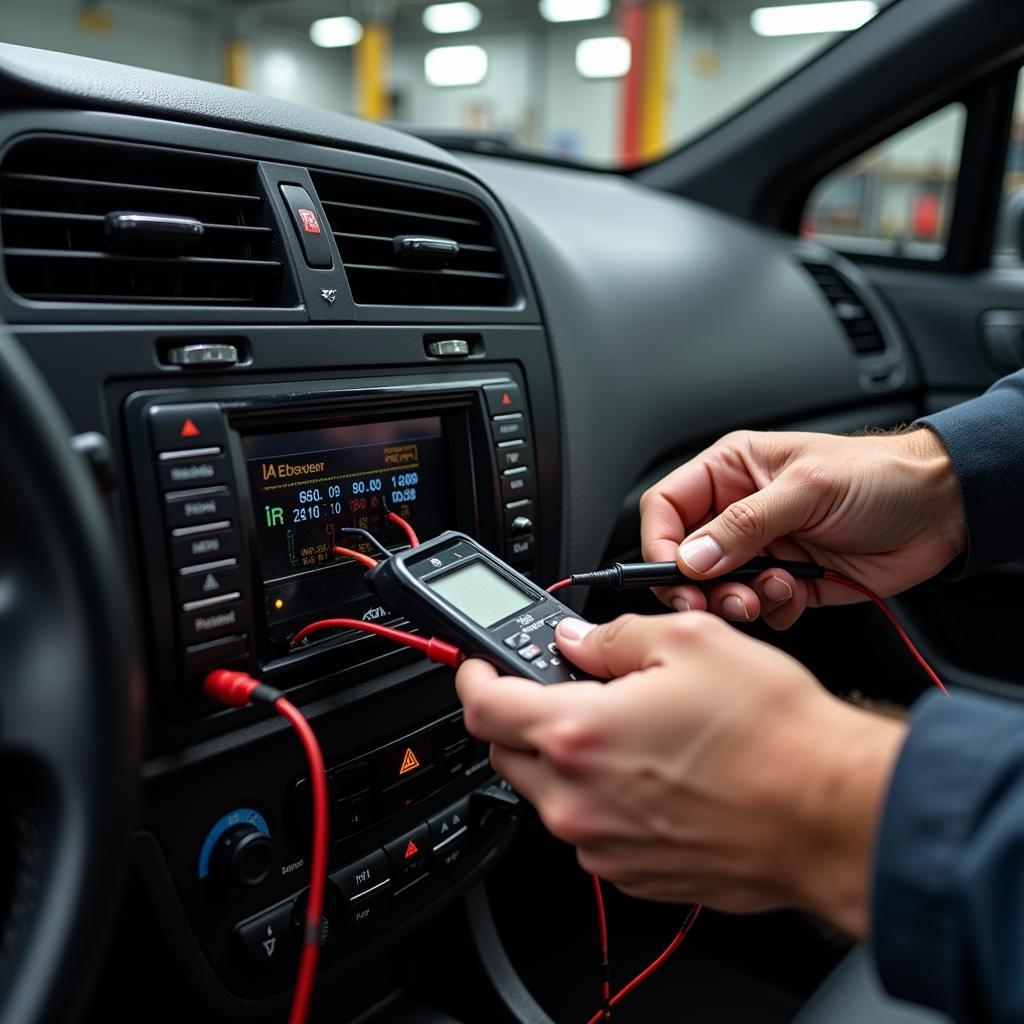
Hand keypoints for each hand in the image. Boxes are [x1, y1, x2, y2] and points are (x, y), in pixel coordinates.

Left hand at [457, 612, 905, 934]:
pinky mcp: (634, 875)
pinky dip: (602, 797)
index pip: (482, 706)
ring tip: (631, 730)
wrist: (832, 815)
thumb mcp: (690, 641)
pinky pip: (592, 829)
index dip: (471, 676)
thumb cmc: (773, 733)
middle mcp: (578, 799)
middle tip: (562, 689)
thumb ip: (614, 636)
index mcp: (578, 733)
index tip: (477, 665)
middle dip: (521, 715)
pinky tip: (655, 773)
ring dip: (567, 758)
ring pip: (550, 793)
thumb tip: (577, 640)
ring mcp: (604, 845)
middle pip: (508, 751)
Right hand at [640, 428, 964, 627]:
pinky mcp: (788, 580)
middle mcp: (739, 510)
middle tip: (715, 600)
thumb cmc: (881, 476)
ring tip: (767, 594)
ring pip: (718, 588)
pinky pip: (758, 606)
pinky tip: (797, 592)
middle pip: (685, 556)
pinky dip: (771, 610)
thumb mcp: (806, 489)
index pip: (667, 507)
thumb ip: (745, 524)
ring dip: (736, 600)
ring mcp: (763, 548)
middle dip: (697, 584)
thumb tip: (693, 557)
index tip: (675, 574)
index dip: (661, 542)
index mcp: (731, 471)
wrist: (942, 509)